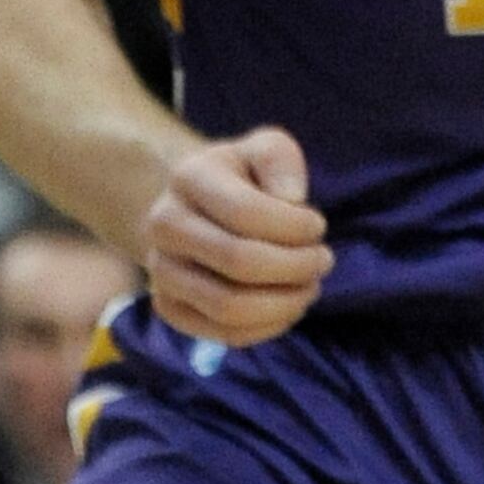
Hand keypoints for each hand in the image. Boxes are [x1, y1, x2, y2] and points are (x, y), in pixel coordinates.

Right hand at [138, 124, 328, 346]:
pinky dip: (267, 328)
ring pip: (229, 307)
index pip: (244, 213)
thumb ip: (279, 159)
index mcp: (187, 177)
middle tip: (323, 261)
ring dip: (284, 303)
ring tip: (309, 287)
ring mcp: (160, 271)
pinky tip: (288, 306)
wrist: (197, 207)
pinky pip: (224, 334)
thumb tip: (292, 197)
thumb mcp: (264, 149)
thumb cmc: (242, 177)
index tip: (319, 226)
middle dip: (294, 267)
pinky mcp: (169, 308)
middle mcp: (163, 225)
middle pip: (238, 263)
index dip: (293, 227)